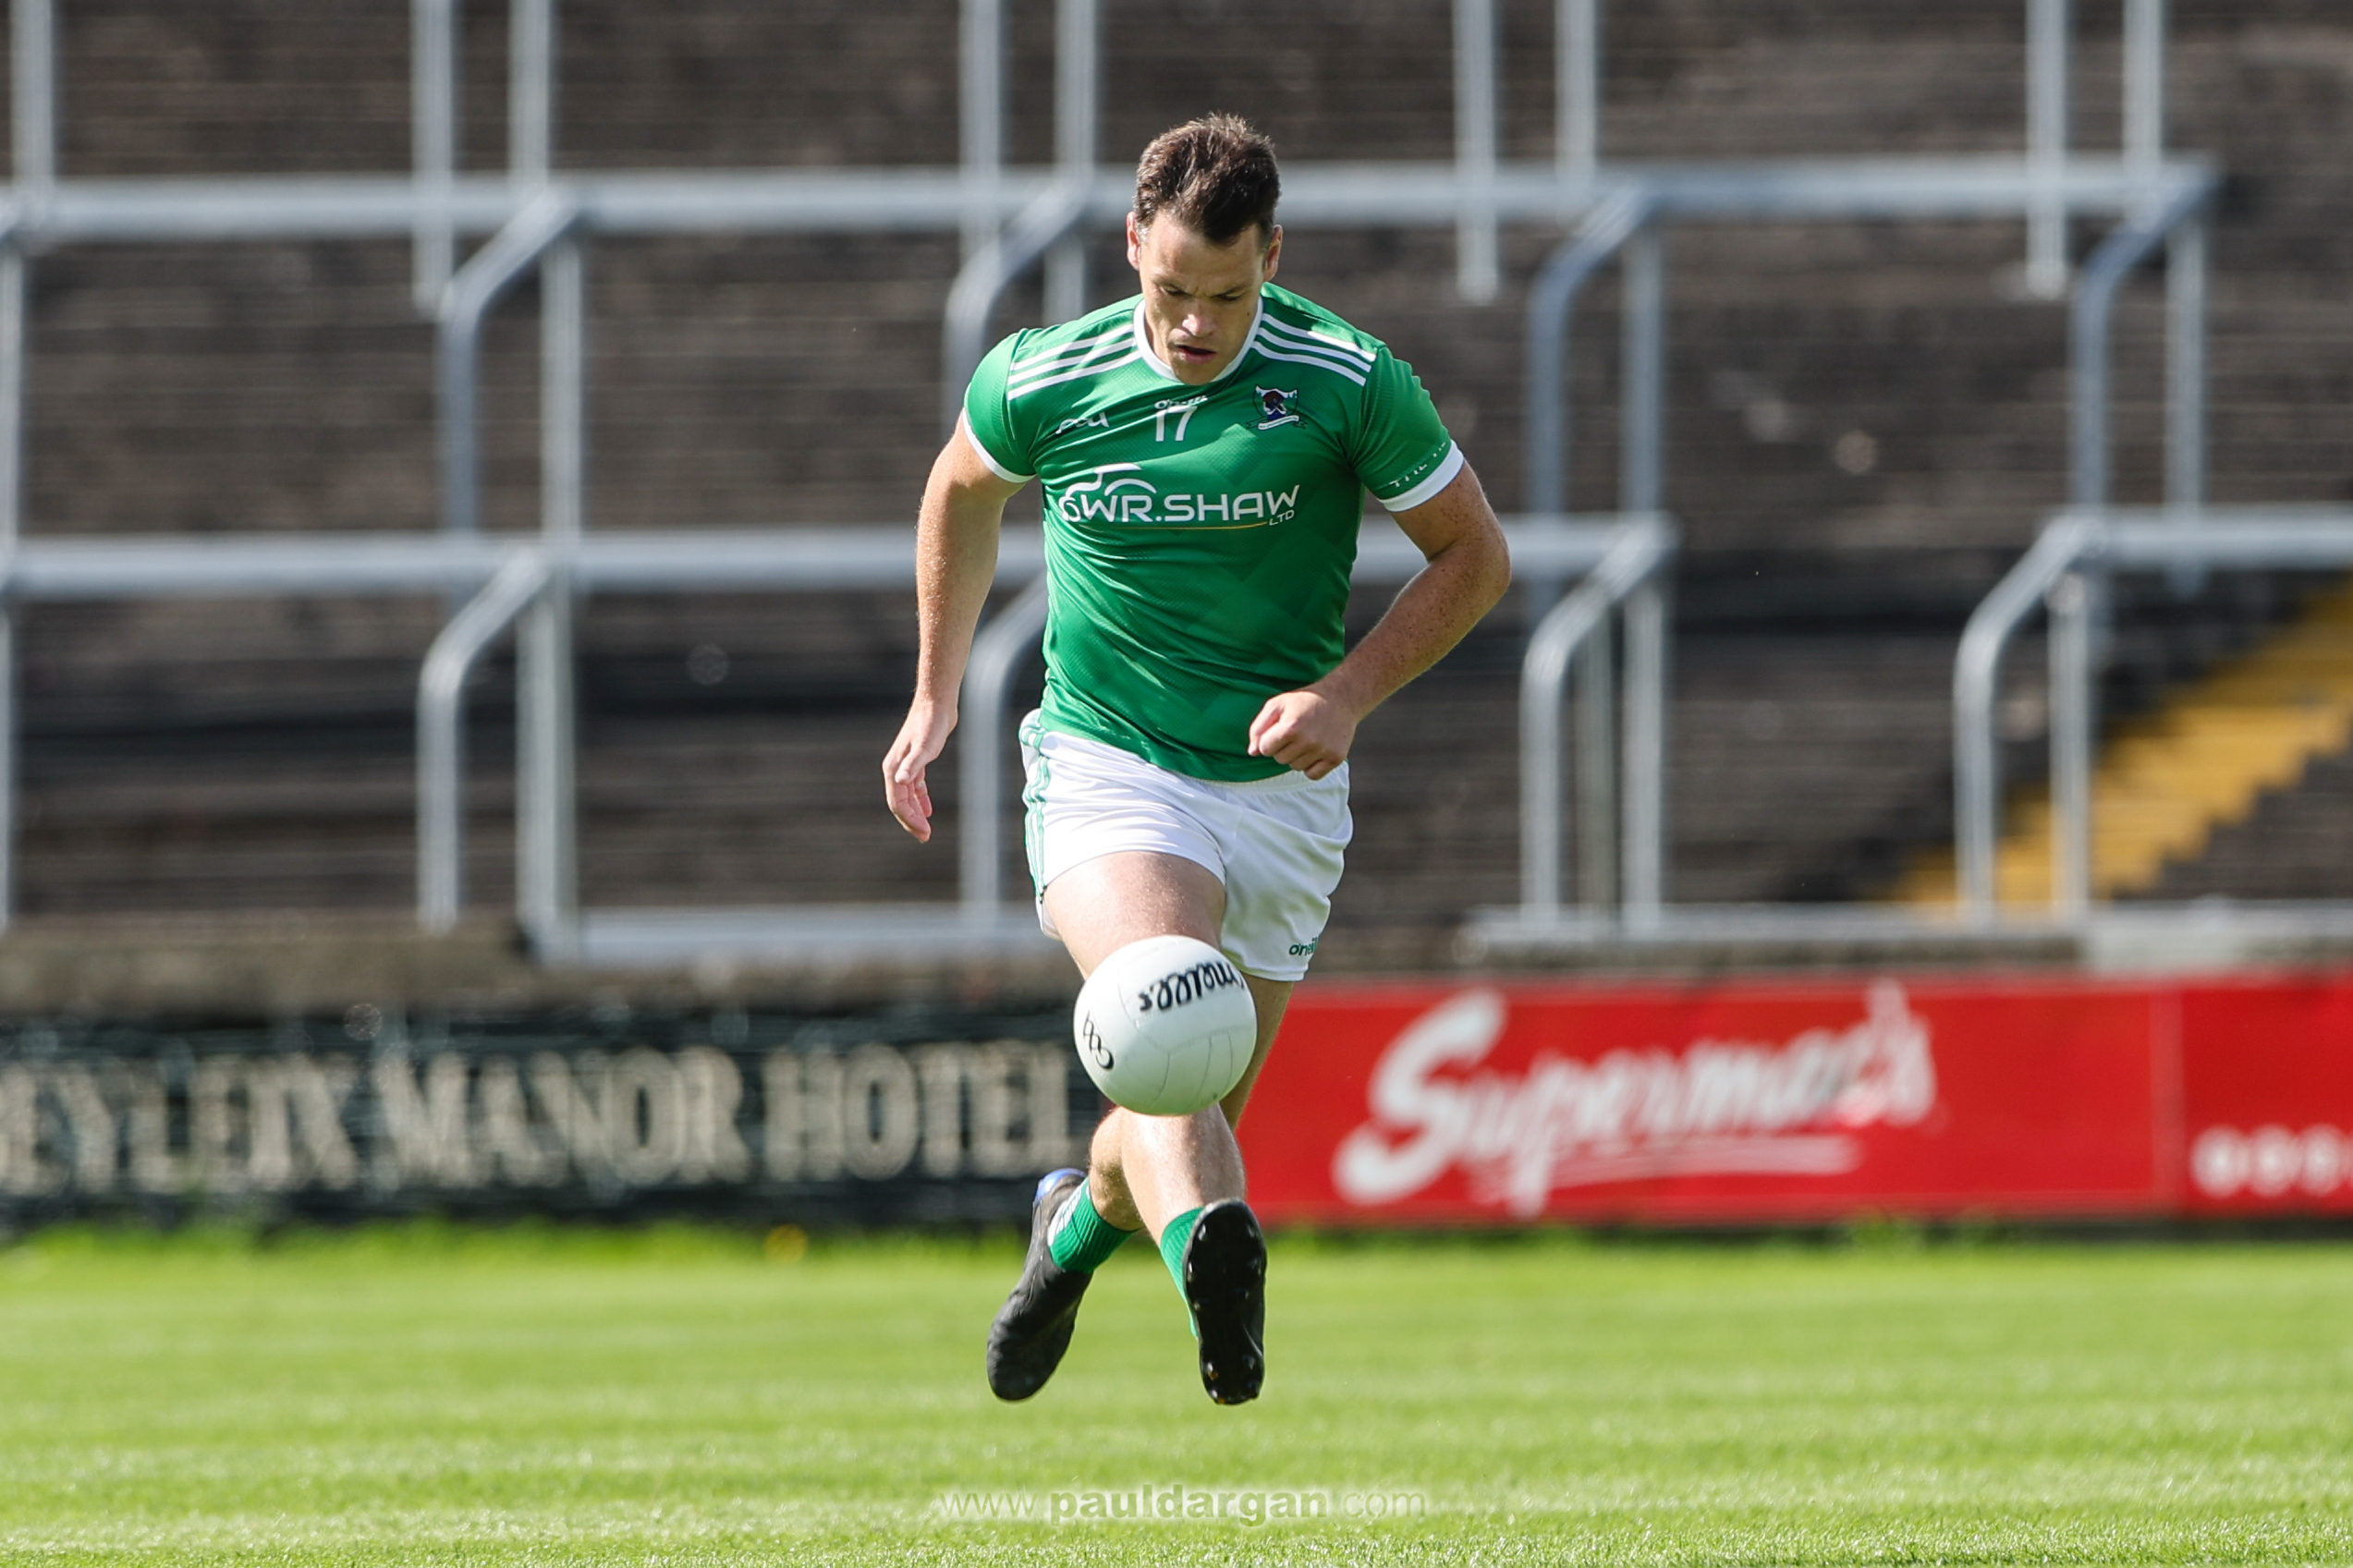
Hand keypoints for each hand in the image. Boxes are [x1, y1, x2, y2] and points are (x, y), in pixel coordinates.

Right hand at [883, 700, 955, 841]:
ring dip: (915, 813)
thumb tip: (900, 781)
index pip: (898, 803)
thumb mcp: (924, 747)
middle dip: (911, 821)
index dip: (910, 820)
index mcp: (893, 769)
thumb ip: (913, 765)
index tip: (925, 833)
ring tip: (926, 829)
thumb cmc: (931, 724)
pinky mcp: (917, 761)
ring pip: (907, 796)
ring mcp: (905, 765)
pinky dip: (921, 800)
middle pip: (900, 803)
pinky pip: (915, 787)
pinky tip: (929, 810)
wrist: (937, 703)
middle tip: (925, 837)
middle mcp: (895, 769)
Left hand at [1246, 687, 1358, 779]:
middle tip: (1296, 732)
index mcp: (1291, 727)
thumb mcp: (1277, 704)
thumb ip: (1259, 727)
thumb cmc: (1304, 701)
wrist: (1341, 698)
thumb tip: (1253, 752)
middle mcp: (1308, 741)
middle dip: (1283, 748)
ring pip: (1296, 767)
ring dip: (1297, 756)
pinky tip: (1315, 751)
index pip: (1265, 749)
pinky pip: (1312, 775)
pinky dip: (1311, 767)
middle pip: (1280, 759)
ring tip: (1307, 739)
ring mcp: (1324, 750)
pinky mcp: (1336, 758)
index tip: (1279, 729)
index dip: (1269, 740)